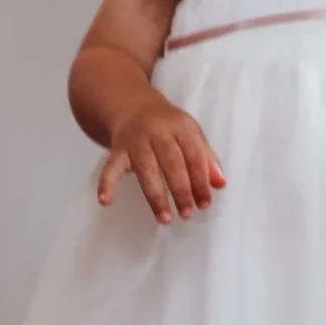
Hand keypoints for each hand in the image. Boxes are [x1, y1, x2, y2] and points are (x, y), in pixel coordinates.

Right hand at [97, 96, 225, 223]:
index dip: (201, 180)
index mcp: (181, 126)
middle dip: (181, 191)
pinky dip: (106, 183)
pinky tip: (106, 201)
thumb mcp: (191, 134)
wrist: (133, 106)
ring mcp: (136, 140)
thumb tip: (219, 184)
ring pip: (145, 169)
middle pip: (172, 163)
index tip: (205, 203)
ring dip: (155, 196)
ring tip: (165, 218)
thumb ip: (206, 158)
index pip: (194, 155)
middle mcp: (158, 131)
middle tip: (187, 213)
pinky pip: (110, 167)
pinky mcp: (117, 148)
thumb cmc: (167, 127)